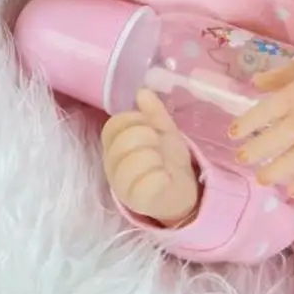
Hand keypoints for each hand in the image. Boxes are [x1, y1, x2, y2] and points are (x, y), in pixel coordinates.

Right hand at [101, 89, 199, 226]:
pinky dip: (159, 177)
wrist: (180, 193)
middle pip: (124, 140)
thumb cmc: (167, 159)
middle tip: (158, 148)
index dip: (135, 120)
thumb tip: (142, 92)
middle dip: (149, 138)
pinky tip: (164, 177)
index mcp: (115, 145)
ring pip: (134, 161)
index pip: (114, 125)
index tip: (151, 128)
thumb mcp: (163, 131)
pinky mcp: (139, 201)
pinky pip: (147, 183)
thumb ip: (153, 112)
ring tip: (162, 164)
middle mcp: (113, 165)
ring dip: (155, 157)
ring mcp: (123, 185)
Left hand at [229, 59, 293, 196]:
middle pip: (271, 141)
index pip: (261, 113)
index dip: (244, 125)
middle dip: (253, 152)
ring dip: (273, 173)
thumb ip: (279, 76)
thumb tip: (254, 82)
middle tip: (242, 158)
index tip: (233, 133)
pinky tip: (292, 191)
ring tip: (262, 178)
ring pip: (291, 162)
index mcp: (293, 96)